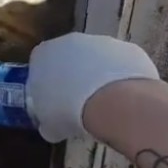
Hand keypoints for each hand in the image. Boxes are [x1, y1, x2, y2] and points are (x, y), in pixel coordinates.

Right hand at [27, 32, 160, 142]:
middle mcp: (69, 41)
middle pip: (68, 57)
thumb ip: (47, 119)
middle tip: (78, 102)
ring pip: (97, 58)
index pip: (39, 64)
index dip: (46, 82)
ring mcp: (101, 41)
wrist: (113, 103)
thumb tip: (51, 126)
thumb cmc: (69, 112)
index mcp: (42, 55)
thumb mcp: (49, 125)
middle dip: (73, 75)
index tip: (52, 99)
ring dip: (98, 75)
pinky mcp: (128, 48)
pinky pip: (122, 63)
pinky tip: (124, 98)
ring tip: (104, 103)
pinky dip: (122, 77)